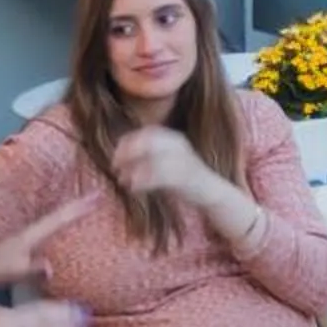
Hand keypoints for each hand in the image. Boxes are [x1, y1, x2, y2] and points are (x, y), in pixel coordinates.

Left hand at [0, 191, 103, 292]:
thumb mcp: (12, 273)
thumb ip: (30, 270)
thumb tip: (51, 268)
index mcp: (30, 236)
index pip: (58, 219)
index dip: (78, 208)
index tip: (97, 195)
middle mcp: (30, 232)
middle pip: (57, 215)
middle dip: (77, 205)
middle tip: (97, 194)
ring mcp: (26, 237)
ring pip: (53, 219)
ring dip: (69, 211)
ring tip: (85, 204)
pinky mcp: (24, 244)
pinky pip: (49, 228)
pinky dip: (61, 222)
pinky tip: (63, 225)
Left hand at [111, 128, 228, 209]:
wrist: (211, 193)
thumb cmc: (183, 179)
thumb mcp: (166, 161)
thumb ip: (148, 156)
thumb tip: (120, 157)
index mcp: (175, 139)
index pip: (147, 132)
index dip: (128, 142)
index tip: (115, 156)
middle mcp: (180, 146)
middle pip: (149, 142)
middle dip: (128, 153)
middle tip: (115, 167)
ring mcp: (184, 160)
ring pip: (152, 159)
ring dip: (133, 169)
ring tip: (122, 180)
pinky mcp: (186, 177)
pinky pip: (159, 176)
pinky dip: (142, 181)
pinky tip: (133, 188)